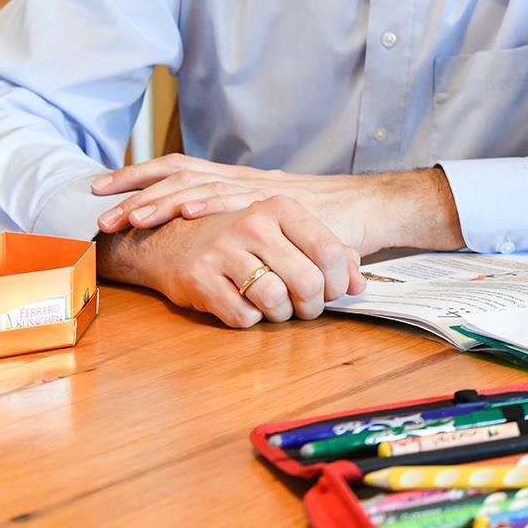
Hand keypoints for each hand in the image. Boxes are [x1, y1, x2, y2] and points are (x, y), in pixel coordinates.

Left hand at [90, 154, 460, 253]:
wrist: (367, 210)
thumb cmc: (323, 224)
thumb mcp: (273, 227)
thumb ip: (244, 236)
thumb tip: (208, 254)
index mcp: (236, 184)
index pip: (180, 171)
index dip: (138, 178)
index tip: (101, 190)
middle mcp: (242, 179)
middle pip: (178, 174)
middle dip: (133, 189)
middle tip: (96, 206)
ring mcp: (259, 190)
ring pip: (200, 185)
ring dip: (161, 198)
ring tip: (129, 214)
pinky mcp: (279, 204)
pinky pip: (238, 199)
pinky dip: (208, 202)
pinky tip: (183, 209)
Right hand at [96, 194, 365, 327]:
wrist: (168, 239)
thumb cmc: (238, 239)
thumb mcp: (284, 233)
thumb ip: (329, 253)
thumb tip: (360, 284)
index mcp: (280, 208)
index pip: (331, 252)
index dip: (338, 282)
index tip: (331, 292)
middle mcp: (253, 224)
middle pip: (308, 282)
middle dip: (312, 305)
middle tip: (305, 308)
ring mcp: (224, 251)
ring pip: (276, 301)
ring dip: (281, 315)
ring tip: (275, 307)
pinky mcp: (200, 279)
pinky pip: (243, 316)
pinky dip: (250, 319)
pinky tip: (244, 306)